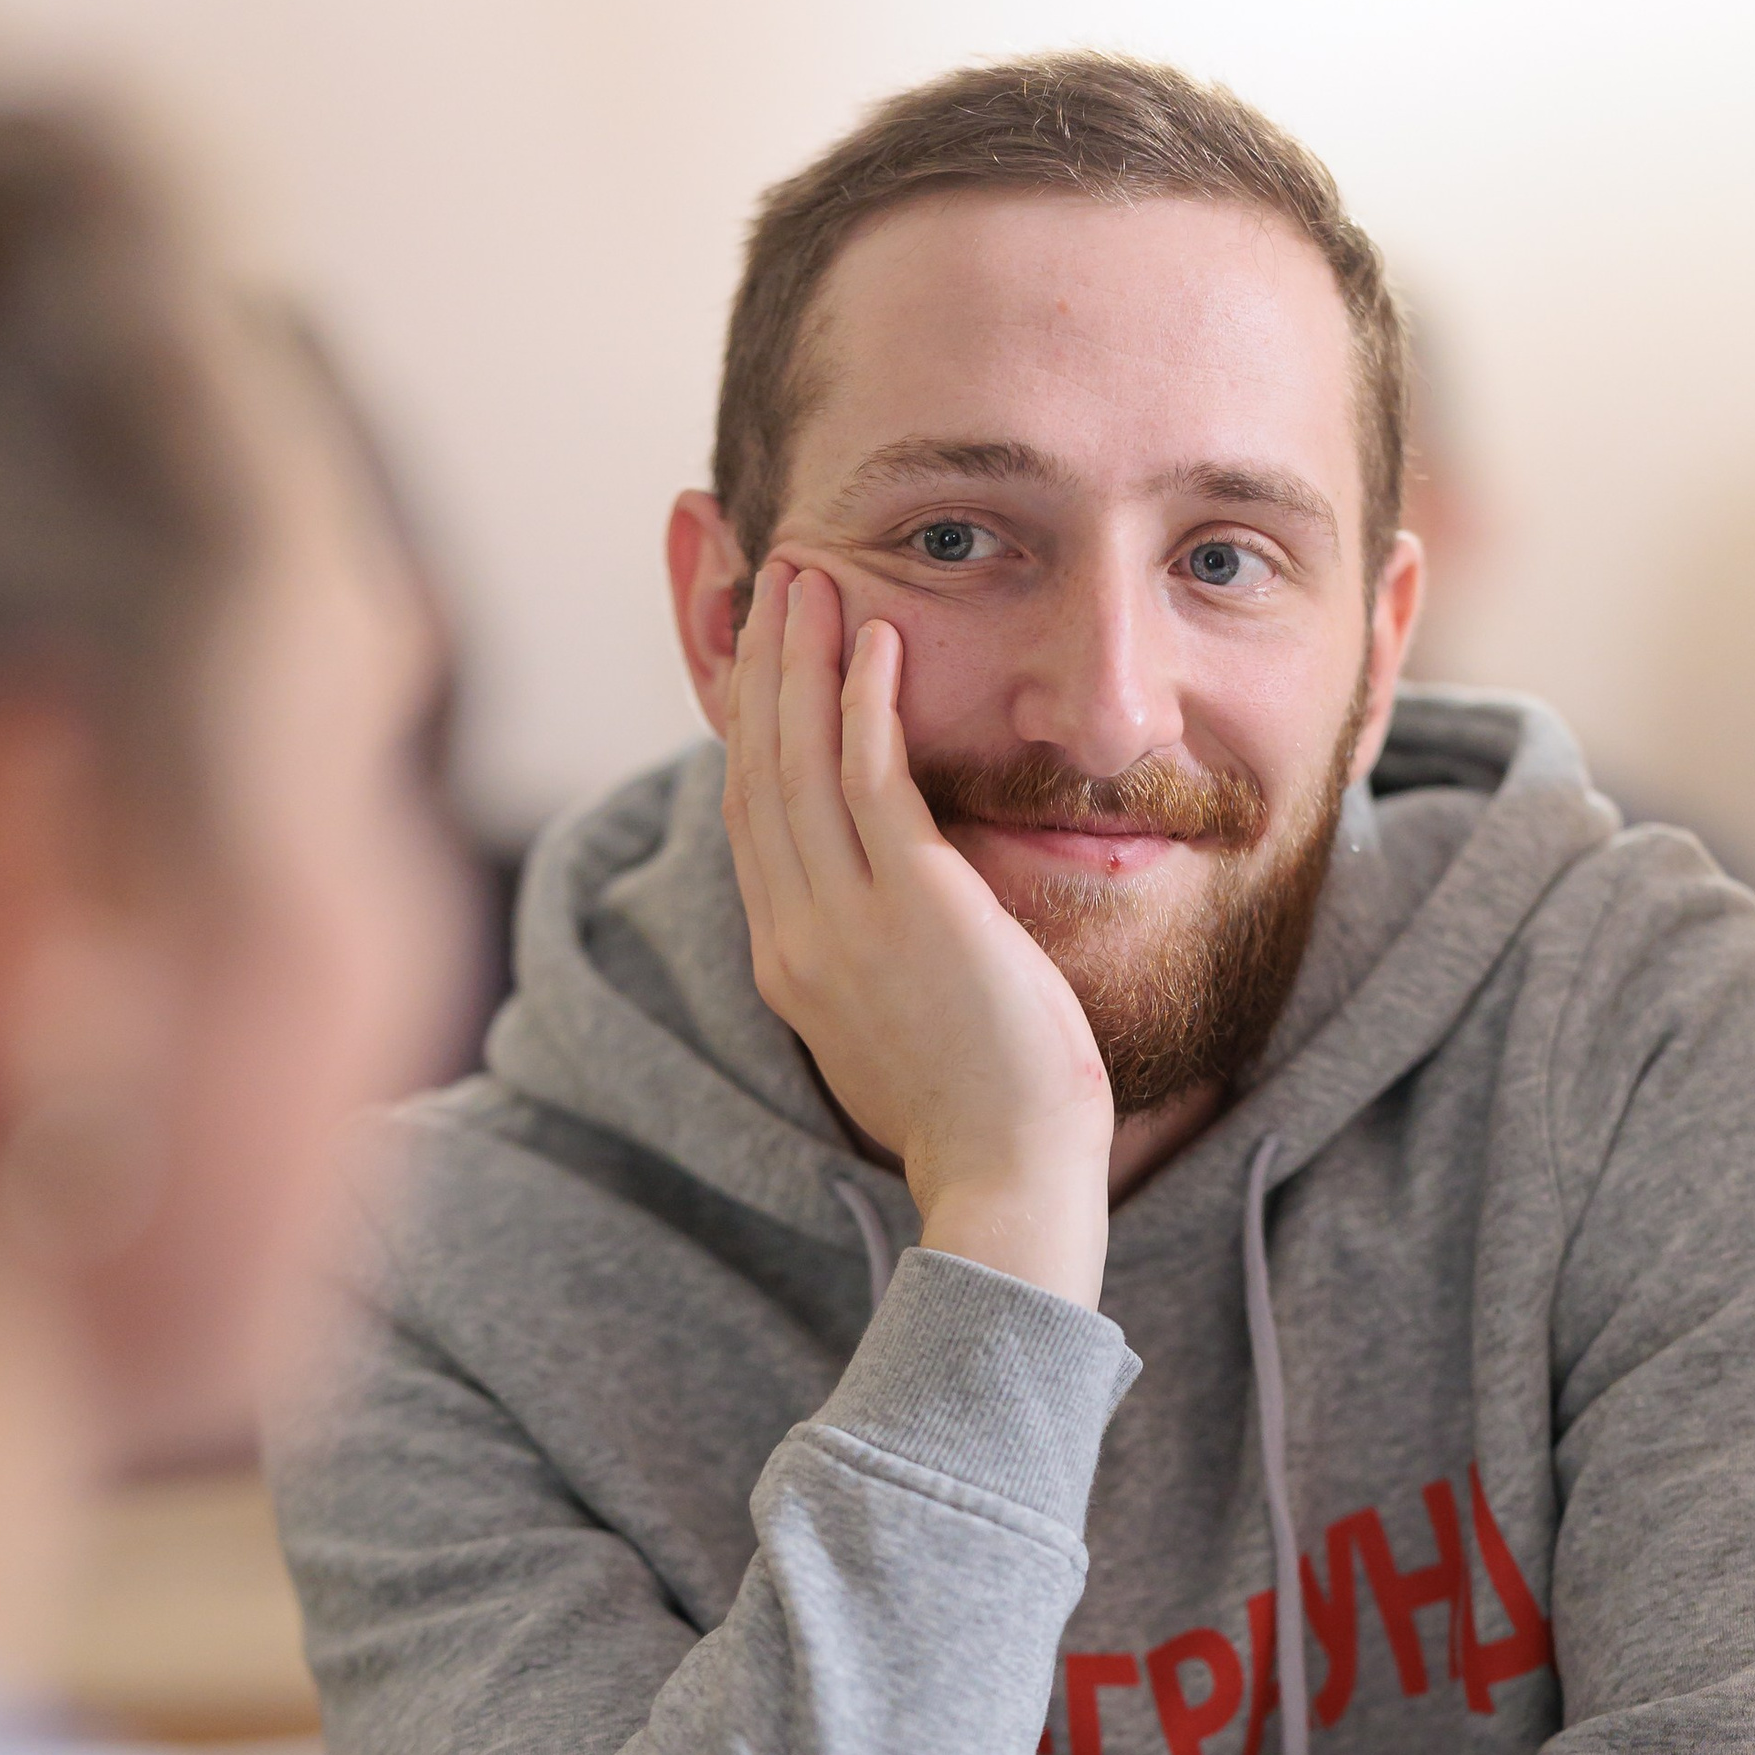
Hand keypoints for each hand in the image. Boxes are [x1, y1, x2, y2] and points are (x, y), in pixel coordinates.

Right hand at [722, 559, 1113, 1308]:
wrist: (1004, 1177)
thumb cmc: (975, 1112)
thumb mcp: (894, 1022)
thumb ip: (876, 954)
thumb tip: (898, 906)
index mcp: (785, 963)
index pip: (750, 818)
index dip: (749, 727)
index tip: (759, 656)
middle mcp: (795, 934)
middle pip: (758, 772)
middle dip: (762, 667)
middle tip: (773, 580)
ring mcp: (845, 921)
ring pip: (800, 760)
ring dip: (803, 659)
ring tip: (811, 578)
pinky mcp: (913, 907)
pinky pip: (872, 779)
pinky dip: (865, 703)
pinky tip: (877, 641)